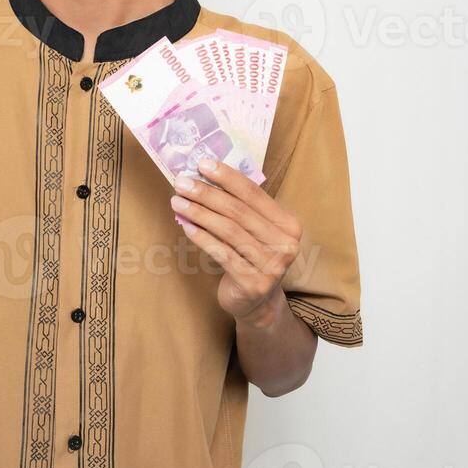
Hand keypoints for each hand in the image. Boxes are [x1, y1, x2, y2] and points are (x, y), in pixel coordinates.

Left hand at [169, 159, 303, 324]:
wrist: (258, 303)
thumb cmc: (252, 257)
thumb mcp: (256, 231)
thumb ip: (241, 207)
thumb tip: (204, 176)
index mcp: (289, 224)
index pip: (254, 194)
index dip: (227, 177)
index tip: (202, 164)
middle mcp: (286, 244)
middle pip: (239, 211)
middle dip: (207, 193)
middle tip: (182, 182)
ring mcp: (272, 266)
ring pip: (229, 231)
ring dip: (199, 213)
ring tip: (177, 202)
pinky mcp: (253, 283)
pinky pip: (221, 253)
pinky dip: (201, 237)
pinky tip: (186, 226)